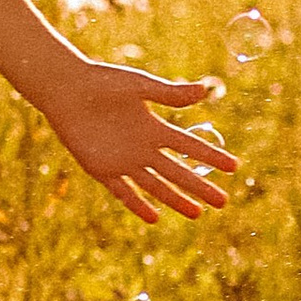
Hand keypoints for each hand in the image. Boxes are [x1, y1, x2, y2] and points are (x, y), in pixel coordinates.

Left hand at [43, 59, 239, 224]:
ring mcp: (123, 160)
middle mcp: (143, 147)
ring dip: (176, 200)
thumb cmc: (103, 81)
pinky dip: (137, 205)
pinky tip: (154, 218)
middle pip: (177, 172)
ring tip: (197, 214)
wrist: (67, 89)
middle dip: (200, 187)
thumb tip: (205, 89)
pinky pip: (123, 191)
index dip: (212, 155)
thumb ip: (170, 94)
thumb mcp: (140, 86)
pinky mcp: (102, 168)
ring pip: (155, 186)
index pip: (190, 146)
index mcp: (154, 127)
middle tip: (223, 202)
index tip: (234, 167)